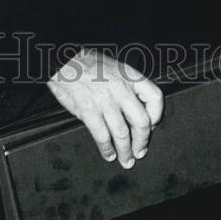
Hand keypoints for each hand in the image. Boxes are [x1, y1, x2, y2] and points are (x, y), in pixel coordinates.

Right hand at [47, 49, 163, 167]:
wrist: (63, 60)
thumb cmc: (87, 63)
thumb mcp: (114, 67)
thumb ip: (126, 86)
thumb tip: (133, 109)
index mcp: (129, 75)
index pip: (154, 97)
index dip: (157, 115)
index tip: (153, 125)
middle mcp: (120, 88)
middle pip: (141, 121)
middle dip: (142, 141)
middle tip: (140, 151)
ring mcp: (104, 100)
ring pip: (122, 134)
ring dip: (125, 151)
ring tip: (126, 159)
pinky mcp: (88, 110)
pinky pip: (102, 136)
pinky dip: (107, 149)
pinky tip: (108, 154)